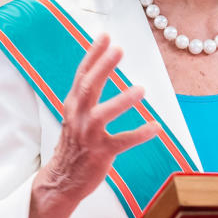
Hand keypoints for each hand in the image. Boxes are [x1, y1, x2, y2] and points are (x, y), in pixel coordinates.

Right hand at [28, 34, 158, 217]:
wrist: (62, 180)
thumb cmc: (74, 145)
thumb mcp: (74, 116)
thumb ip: (85, 95)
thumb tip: (98, 67)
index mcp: (73, 106)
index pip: (82, 75)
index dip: (93, 54)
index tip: (105, 36)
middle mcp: (78, 117)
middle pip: (89, 87)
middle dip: (103, 67)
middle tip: (119, 49)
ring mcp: (88, 136)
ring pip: (103, 114)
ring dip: (122, 101)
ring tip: (141, 89)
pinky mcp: (101, 153)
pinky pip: (122, 142)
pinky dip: (140, 134)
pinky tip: (156, 127)